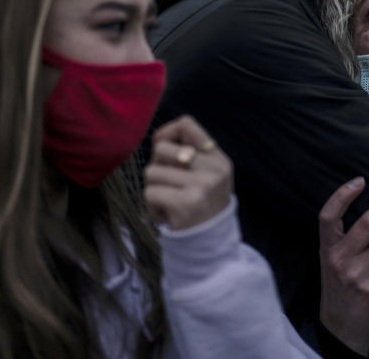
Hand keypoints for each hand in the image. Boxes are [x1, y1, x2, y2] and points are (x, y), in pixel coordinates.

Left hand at [144, 115, 232, 229]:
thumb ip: (187, 154)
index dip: (167, 132)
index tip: (161, 146)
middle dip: (157, 166)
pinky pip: (150, 193)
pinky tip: (166, 215)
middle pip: (162, 149)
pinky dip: (152, 206)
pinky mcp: (185, 203)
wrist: (210, 243)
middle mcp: (213, 169)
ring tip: (169, 202)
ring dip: (153, 190)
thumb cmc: (201, 205)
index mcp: (218, 158)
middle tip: (168, 185)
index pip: (187, 125)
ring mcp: (201, 185)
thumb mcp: (206, 176)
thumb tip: (159, 138)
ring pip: (152, 172)